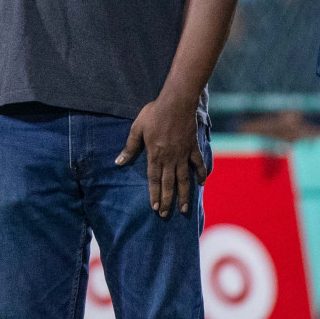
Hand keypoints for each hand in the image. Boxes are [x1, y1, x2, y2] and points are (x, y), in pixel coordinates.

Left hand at [116, 93, 205, 215]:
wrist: (176, 103)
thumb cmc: (154, 113)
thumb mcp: (137, 128)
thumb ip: (129, 147)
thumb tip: (118, 162)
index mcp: (155, 155)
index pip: (154, 179)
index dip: (154, 194)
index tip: (154, 207)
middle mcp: (170, 158)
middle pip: (168, 184)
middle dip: (167, 201)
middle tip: (165, 215)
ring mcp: (183, 154)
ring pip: (183, 179)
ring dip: (184, 195)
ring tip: (184, 209)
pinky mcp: (193, 147)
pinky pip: (198, 164)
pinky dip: (200, 174)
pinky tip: (201, 183)